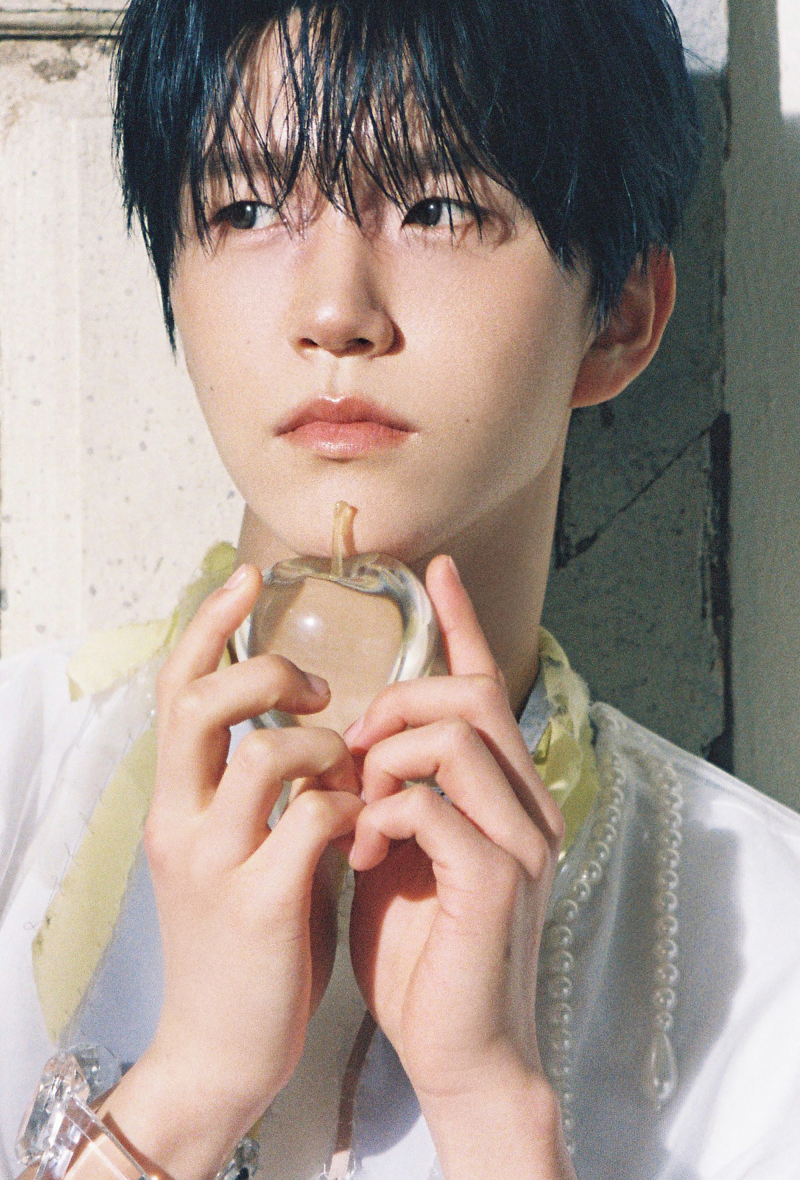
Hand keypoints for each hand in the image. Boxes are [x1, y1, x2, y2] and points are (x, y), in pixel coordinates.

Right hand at [98, 565, 361, 1179]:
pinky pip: (311, 819)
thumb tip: (320, 729)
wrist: (220, 1050)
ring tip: (346, 771)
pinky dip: (348, 807)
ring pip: (262, 754)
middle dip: (266, 671)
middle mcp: (180, 819)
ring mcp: (215, 860)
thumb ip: (262, 790)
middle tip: (315, 687)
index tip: (249, 574)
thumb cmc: (244, 939)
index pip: (178, 688)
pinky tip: (361, 830)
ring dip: (320, 746)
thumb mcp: (236, 851)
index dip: (211, 623)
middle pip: (201, 701)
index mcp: (175, 799)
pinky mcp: (258, 902)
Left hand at [345, 556, 569, 1173]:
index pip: (485, 685)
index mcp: (502, 790)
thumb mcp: (396, 847)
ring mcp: (522, 838)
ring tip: (356, 806)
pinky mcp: (498, 878)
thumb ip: (390, 788)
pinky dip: (385, 813)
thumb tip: (356, 735)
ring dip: (387, 757)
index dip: (461, 622)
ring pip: (455, 736)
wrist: (453, 1046)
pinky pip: (434, 802)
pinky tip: (364, 852)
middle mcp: (526, 802)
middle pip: (470, 695)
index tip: (435, 568)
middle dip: (399, 701)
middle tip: (352, 745)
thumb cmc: (418, 945)